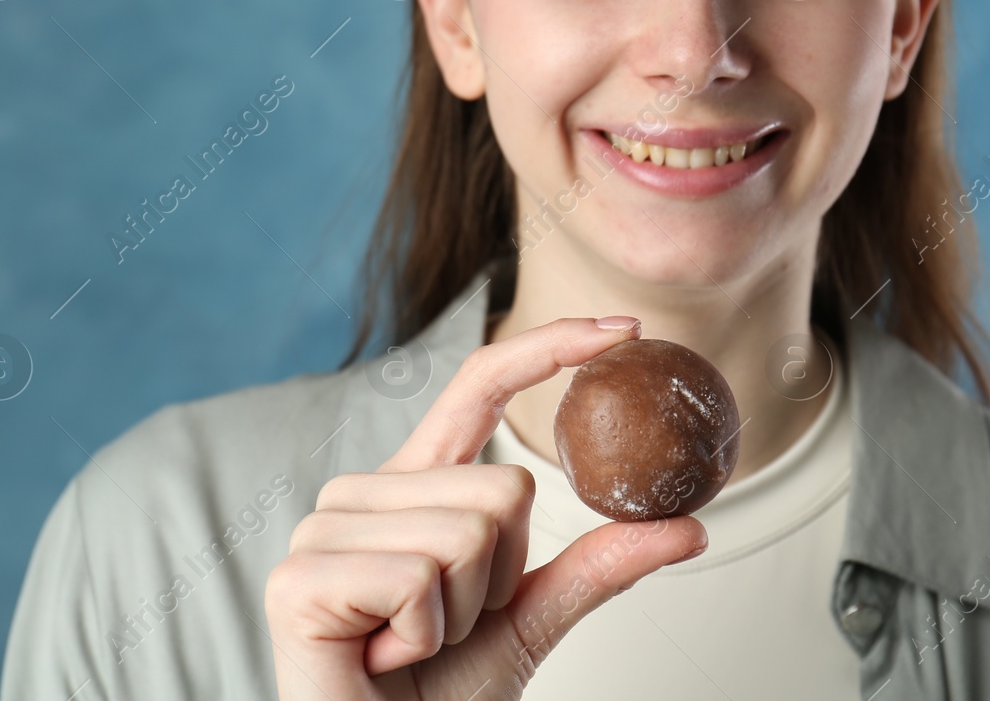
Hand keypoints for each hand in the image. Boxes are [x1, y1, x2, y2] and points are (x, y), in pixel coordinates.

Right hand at [264, 316, 708, 700]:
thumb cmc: (438, 697)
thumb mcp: (531, 619)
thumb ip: (597, 566)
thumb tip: (689, 528)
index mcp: (416, 486)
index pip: (480, 385)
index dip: (547, 347)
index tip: (622, 327)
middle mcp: (363, 493)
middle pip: (501, 488)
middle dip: (501, 578)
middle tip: (447, 627)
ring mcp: (324, 529)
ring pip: (467, 534)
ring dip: (463, 614)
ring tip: (411, 645)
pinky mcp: (300, 577)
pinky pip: (417, 578)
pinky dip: (424, 636)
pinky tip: (382, 658)